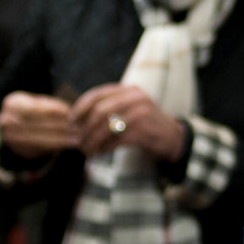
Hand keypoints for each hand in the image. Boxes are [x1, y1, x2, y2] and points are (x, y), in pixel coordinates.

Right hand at [0, 91, 76, 158]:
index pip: (36, 109)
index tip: (72, 115)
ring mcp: (10, 138)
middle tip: (79, 130)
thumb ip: (53, 106)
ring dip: (60, 141)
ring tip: (77, 140)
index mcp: (13, 103)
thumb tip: (71, 114)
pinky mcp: (19, 151)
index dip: (54, 112)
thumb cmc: (34, 110)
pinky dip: (55, 148)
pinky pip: (39, 150)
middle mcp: (7, 121)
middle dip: (60, 129)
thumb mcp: (40, 102)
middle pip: (38, 126)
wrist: (15, 125)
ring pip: (39, 140)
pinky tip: (68, 145)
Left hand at [69, 84, 185, 161]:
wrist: (173, 138)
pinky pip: (115, 140)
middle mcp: (134, 98)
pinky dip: (104, 148)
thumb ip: (109, 108)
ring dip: (92, 141)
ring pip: (106, 127)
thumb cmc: (146, 125)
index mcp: (128, 90)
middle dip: (85, 127)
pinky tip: (100, 153)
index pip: (97, 95)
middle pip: (99, 111)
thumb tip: (77, 119)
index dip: (80, 108)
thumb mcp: (130, 109)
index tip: (71, 121)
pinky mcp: (143, 131)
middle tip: (78, 140)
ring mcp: (140, 113)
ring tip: (87, 150)